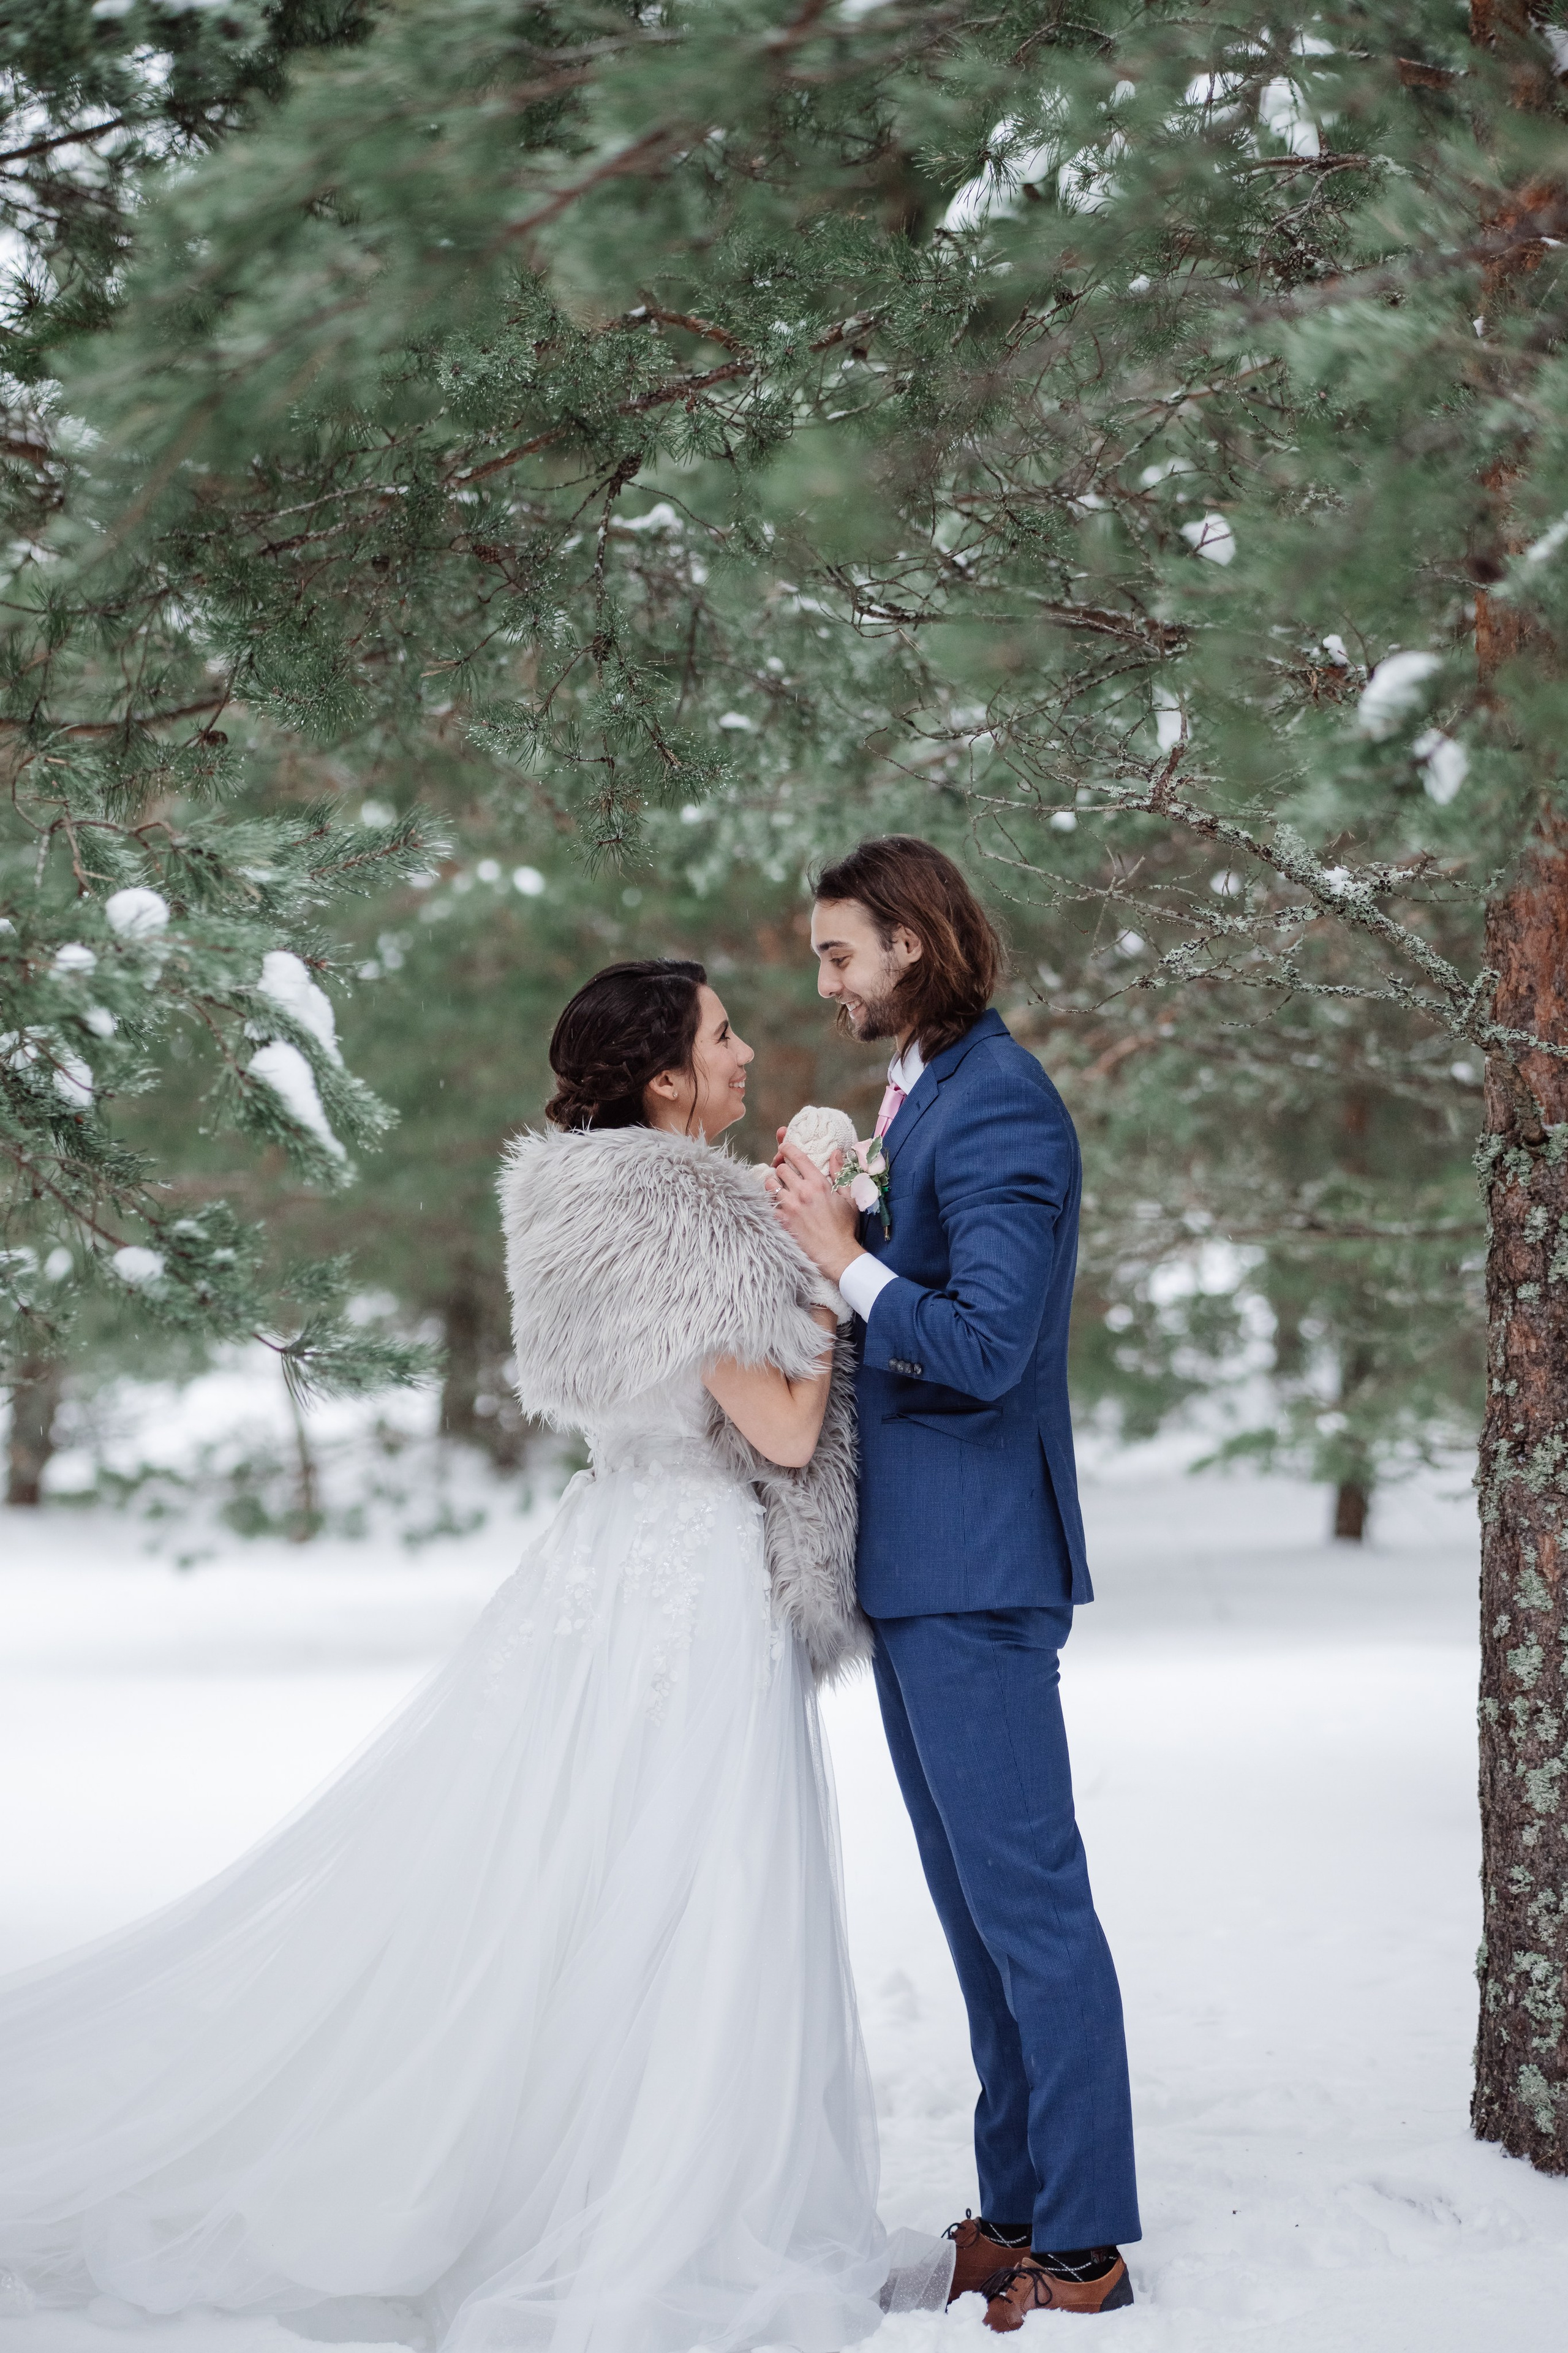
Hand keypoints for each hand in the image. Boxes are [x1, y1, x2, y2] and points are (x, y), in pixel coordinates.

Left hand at [770, 1137, 863, 1282]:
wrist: (836, 1253)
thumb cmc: (845, 1226)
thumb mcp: (849, 1197)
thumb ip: (840, 1173)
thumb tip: (836, 1153)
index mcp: (818, 1183)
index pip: (797, 1157)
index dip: (787, 1148)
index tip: (784, 1147)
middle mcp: (802, 1192)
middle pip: (780, 1169)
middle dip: (782, 1169)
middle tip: (785, 1174)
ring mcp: (790, 1207)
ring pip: (770, 1185)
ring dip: (773, 1184)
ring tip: (779, 1189)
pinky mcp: (782, 1221)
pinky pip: (767, 1204)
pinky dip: (769, 1202)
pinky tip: (774, 1204)